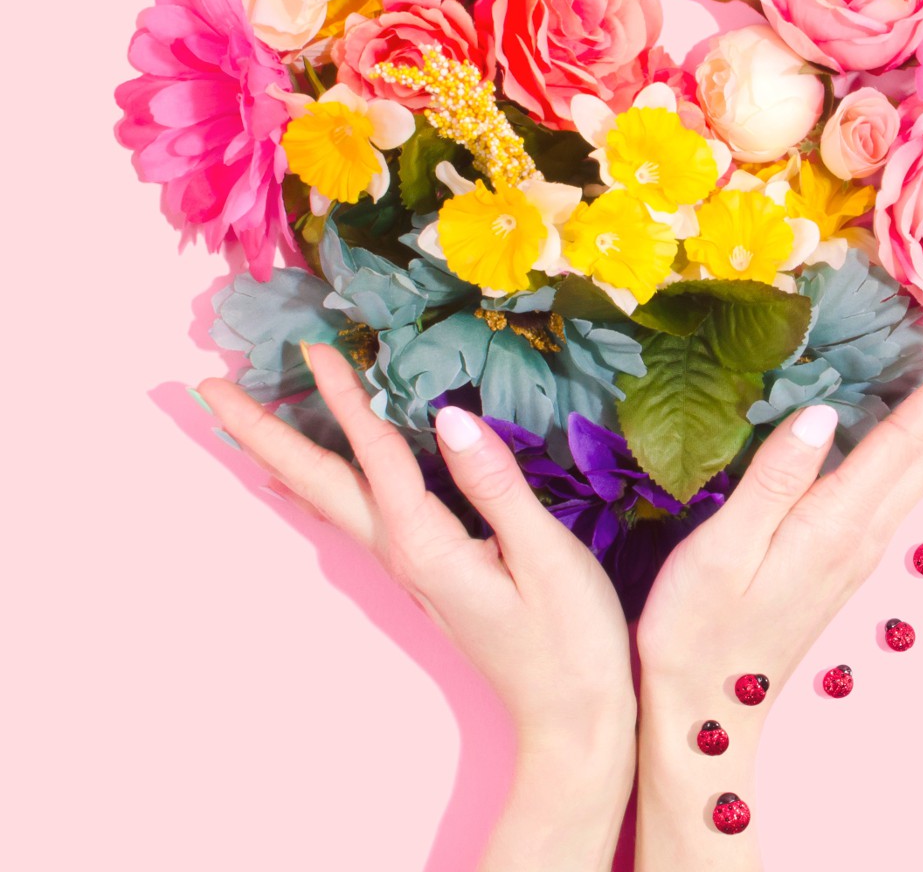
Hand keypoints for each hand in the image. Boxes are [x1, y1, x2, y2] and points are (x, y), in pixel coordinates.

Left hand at [197, 342, 634, 871]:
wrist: (570, 720)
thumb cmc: (570, 641)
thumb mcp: (545, 556)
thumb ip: (496, 484)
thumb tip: (448, 417)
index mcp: (427, 544)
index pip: (374, 454)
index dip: (344, 396)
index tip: (311, 344)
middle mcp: (402, 554)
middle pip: (318, 483)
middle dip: (262, 432)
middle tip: (209, 388)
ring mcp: (409, 568)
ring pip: (328, 500)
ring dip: (282, 455)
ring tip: (242, 424)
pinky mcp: (425, 573)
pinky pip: (354, 516)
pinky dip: (319, 487)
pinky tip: (306, 485)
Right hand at [633, 340, 922, 868]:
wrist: (706, 709)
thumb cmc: (698, 627)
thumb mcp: (723, 548)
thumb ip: (774, 477)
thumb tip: (823, 411)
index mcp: (834, 523)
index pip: (902, 441)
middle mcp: (862, 534)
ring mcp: (857, 550)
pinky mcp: (842, 560)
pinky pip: (901, 488)